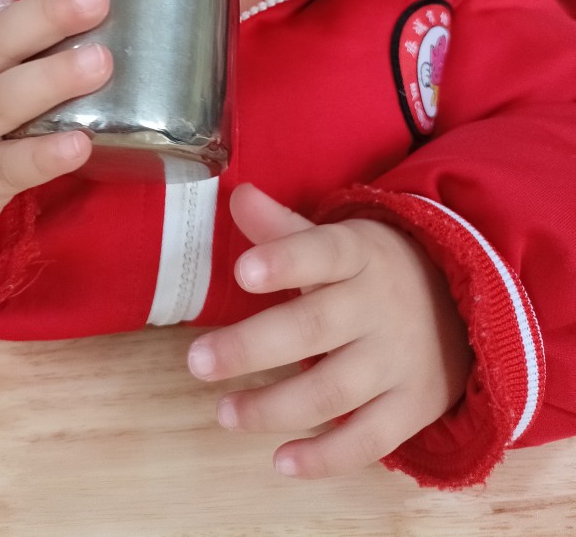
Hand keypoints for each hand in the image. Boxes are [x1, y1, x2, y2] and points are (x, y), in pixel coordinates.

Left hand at [187, 184, 471, 478]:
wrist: (462, 308)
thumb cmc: (373, 271)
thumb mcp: (337, 240)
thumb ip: (283, 228)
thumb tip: (237, 196)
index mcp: (359, 256)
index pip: (322, 252)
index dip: (285, 261)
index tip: (242, 271)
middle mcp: (379, 307)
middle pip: (314, 328)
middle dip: (253, 347)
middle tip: (197, 361)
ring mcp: (398, 361)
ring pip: (334, 390)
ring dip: (274, 407)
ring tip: (224, 412)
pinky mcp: (412, 407)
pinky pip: (370, 439)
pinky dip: (327, 456)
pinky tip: (281, 461)